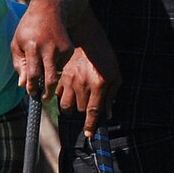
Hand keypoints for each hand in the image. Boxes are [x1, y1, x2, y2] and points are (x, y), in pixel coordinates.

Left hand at [10, 0, 75, 100]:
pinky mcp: (69, 48)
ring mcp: (60, 48)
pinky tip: (52, 55)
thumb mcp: (17, 43)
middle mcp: (47, 49)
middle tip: (44, 99)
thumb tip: (22, 85)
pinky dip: (57, 65)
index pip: (32, 74)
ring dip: (50, 78)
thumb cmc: (29, 27)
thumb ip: (19, 64)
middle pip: (49, 79)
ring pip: (56, 73)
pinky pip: (62, 65)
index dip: (32, 87)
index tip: (31, 93)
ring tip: (45, 75)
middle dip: (46, 92)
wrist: (50, 8)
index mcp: (32, 47)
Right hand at [55, 18, 119, 135]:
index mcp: (98, 84)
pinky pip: (58, 95)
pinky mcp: (62, 77)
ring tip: (77, 103)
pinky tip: (69, 95)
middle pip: (80, 109)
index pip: (92, 111)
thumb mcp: (115, 75)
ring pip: (66, 105)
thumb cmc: (105, 57)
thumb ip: (111, 96)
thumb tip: (107, 114)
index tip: (88, 134)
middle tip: (89, 105)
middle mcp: (83, 84)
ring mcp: (70, 80)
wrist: (88, 38)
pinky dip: (62, 98)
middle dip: (85, 111)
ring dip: (72, 108)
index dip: (90, 125)